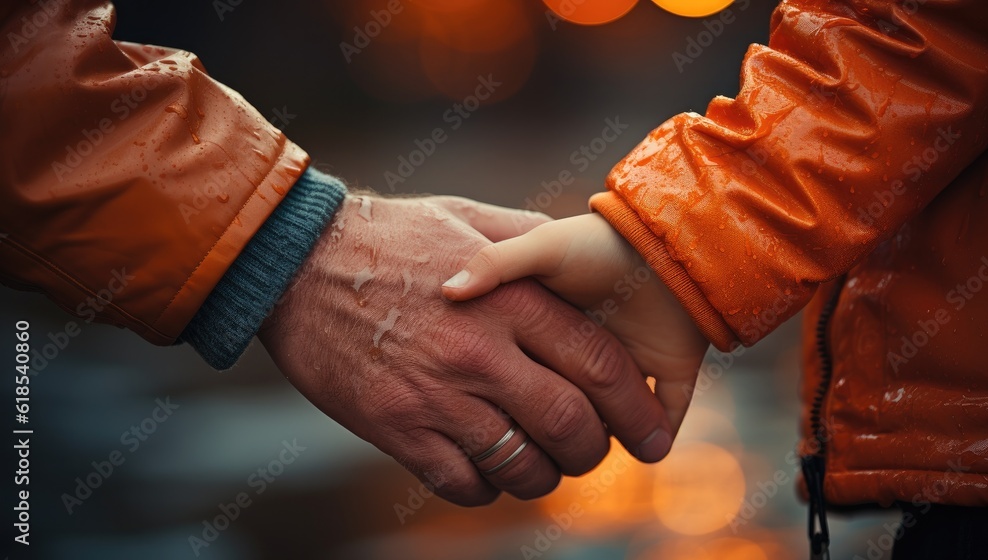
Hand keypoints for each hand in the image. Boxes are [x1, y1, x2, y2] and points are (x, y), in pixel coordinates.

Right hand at [258, 195, 675, 505]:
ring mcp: (437, 395)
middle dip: (596, 450)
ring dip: (544, 476)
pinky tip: (487, 472)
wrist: (297, 262)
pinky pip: (462, 482)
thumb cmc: (389, 237)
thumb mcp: (467, 219)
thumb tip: (573, 250)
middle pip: (570, 423)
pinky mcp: (395, 427)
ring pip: (521, 463)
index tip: (652, 428)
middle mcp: (482, 353)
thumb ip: (527, 240)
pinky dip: (487, 489)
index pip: (598, 363)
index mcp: (510, 300)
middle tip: (595, 452)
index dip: (635, 404)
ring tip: (543, 467)